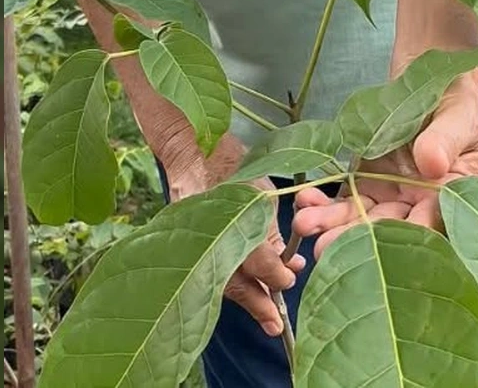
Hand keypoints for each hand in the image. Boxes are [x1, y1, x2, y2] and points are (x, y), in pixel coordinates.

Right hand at [161, 132, 304, 336]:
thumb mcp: (263, 195)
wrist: (196, 153)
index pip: (257, 257)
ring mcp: (195, 239)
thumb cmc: (237, 168)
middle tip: (276, 325)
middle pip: (235, 279)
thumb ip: (272, 234)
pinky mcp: (187, 244)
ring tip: (267, 318)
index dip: (276, 273)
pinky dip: (230, 287)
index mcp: (234, 216)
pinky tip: (249, 297)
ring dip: (246, 301)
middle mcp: (211, 233)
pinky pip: (210, 273)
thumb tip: (285, 268)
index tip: (291, 278)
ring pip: (221, 281)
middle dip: (258, 302)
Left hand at [291, 72, 477, 258]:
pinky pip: (342, 199)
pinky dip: (321, 203)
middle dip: (356, 239)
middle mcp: (417, 202)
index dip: (409, 236)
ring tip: (304, 224)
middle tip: (325, 246)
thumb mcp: (458, 116)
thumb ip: (446, 140)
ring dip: (331, 224)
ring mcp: (387, 194)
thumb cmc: (454, 101)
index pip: (431, 220)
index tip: (386, 244)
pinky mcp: (362, 182)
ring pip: (360, 218)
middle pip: (388, 229)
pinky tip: (304, 200)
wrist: (426, 80)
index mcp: (449, 194)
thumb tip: (433, 163)